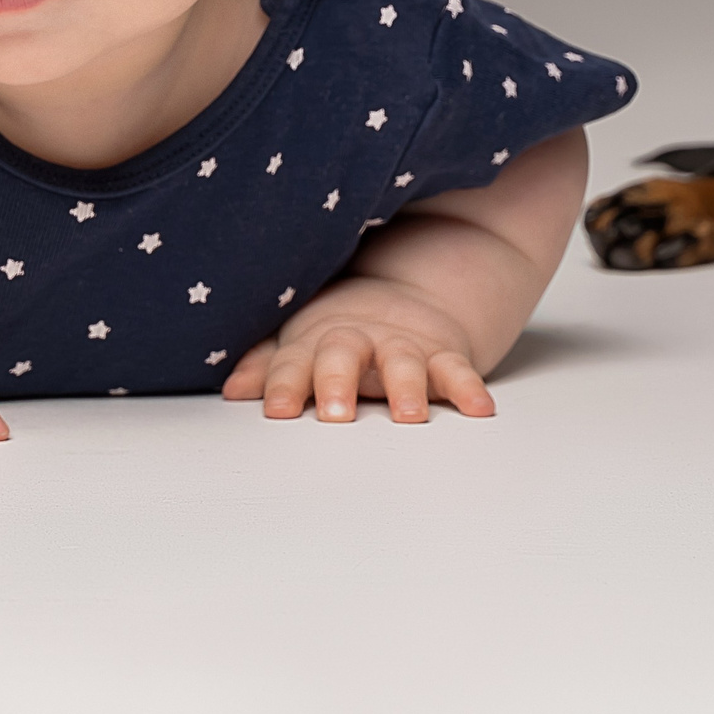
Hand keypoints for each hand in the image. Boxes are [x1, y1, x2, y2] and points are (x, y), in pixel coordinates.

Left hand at [220, 274, 494, 422]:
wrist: (405, 296)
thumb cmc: (339, 334)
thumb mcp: (300, 344)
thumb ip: (268, 367)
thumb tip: (232, 390)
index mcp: (317, 342)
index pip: (294, 362)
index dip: (283, 384)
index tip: (275, 410)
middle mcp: (359, 341)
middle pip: (344, 355)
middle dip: (338, 382)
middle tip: (334, 413)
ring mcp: (402, 346)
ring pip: (403, 363)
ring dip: (406, 387)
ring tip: (409, 417)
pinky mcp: (441, 353)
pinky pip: (457, 370)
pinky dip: (469, 388)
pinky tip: (480, 409)